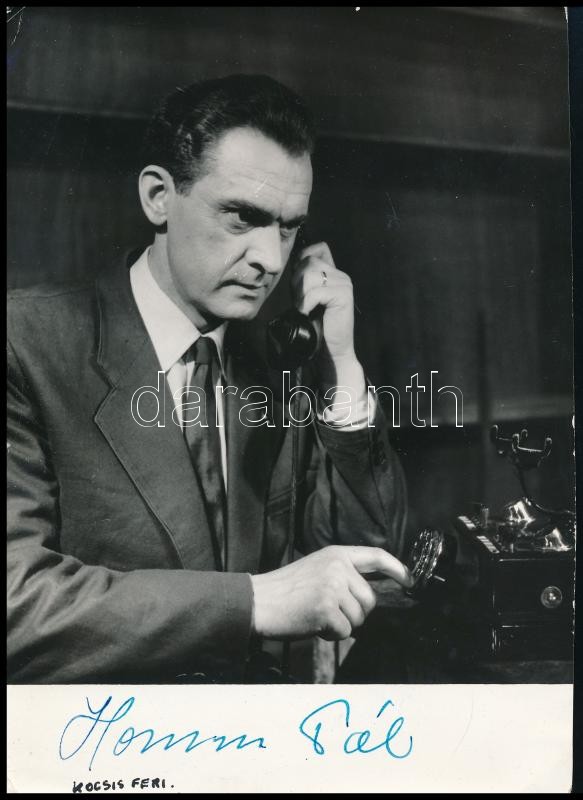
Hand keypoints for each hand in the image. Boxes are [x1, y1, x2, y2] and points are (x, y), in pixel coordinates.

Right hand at [250, 545, 413, 640]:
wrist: (257, 601)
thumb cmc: (285, 590)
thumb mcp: (317, 569)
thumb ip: (343, 575)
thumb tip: (370, 597)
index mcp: (336, 554)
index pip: (376, 556)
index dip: (396, 568)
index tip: (409, 580)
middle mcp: (338, 567)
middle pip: (370, 599)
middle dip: (355, 613)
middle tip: (329, 612)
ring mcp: (333, 587)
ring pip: (358, 618)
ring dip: (341, 624)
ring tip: (316, 615)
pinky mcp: (326, 608)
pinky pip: (344, 631)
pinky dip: (331, 634)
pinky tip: (312, 624)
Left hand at [292, 242, 359, 385]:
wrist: (330, 351)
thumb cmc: (316, 327)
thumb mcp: (306, 298)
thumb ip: (303, 280)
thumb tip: (290, 264)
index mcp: (333, 273)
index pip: (317, 248)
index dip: (302, 261)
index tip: (298, 284)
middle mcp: (341, 275)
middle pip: (309, 261)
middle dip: (297, 282)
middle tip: (300, 302)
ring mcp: (344, 284)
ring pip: (310, 274)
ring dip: (301, 293)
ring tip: (305, 308)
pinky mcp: (344, 295)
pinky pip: (315, 291)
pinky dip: (306, 304)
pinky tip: (308, 314)